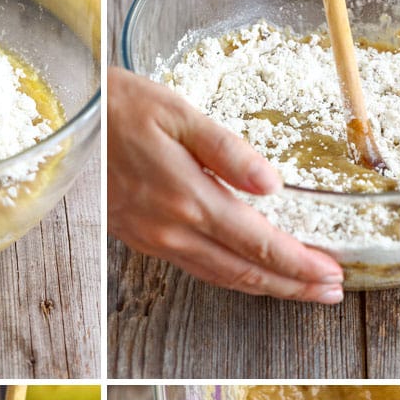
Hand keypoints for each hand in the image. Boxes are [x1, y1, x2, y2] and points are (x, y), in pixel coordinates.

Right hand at [108, 69, 343, 303]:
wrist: (70, 122)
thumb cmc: (121, 106)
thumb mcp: (178, 113)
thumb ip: (227, 151)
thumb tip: (272, 183)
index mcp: (188, 197)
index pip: (257, 243)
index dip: (298, 264)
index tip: (329, 273)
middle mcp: (173, 229)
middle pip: (245, 272)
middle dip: (292, 286)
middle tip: (330, 292)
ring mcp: (156, 240)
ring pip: (221, 277)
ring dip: (266, 288)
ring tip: (302, 289)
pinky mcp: (143, 240)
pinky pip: (198, 269)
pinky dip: (233, 278)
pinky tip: (250, 274)